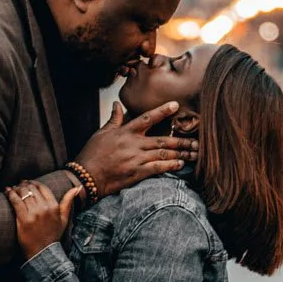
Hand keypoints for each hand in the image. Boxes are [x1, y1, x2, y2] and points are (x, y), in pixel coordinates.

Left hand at [5, 180, 82, 259]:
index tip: (27, 182)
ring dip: (16, 188)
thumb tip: (77, 187)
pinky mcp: (24, 218)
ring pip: (23, 193)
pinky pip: (16, 201)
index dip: (33, 182)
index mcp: (54, 206)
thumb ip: (68, 202)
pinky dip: (10, 194)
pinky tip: (7, 191)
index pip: (42, 188)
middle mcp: (45, 208)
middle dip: (24, 184)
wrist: (42, 252)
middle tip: (18, 184)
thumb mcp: (64, 219)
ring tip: (12, 188)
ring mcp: (34, 213)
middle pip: (32, 189)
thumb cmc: (53, 235)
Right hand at [73, 100, 197, 199]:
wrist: (85, 176)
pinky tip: (181, 164)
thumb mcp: (101, 133)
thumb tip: (117, 104)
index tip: (176, 105)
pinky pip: (157, 168)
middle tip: (197, 140)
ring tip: (194, 153)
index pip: (147, 118)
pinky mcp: (136, 173)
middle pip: (162, 139)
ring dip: (181, 153)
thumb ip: (113, 119)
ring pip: (163, 154)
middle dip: (181, 140)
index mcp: (125, 132)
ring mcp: (136, 159)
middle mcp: (133, 144)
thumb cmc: (91, 154)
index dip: (162, 111)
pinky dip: (170, 166)